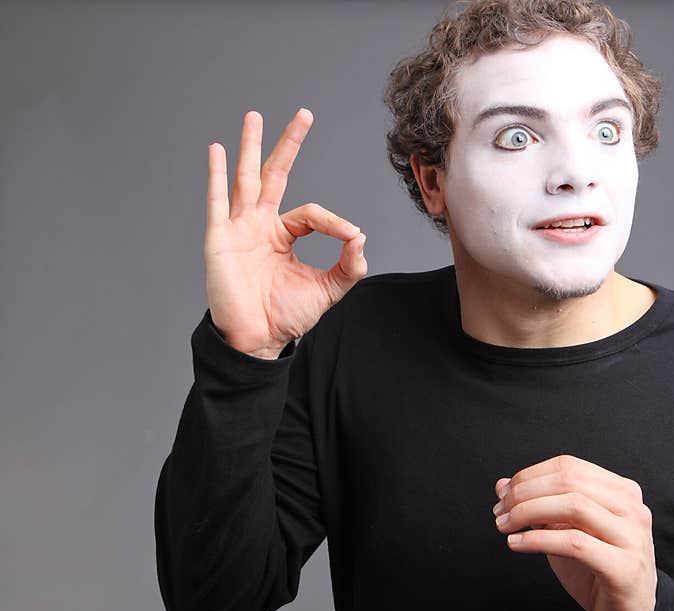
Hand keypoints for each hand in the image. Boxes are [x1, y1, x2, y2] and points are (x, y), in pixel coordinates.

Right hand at [204, 109, 366, 357]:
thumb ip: (347, 267)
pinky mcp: (219, 238)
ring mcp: (238, 228)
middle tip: (304, 114)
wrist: (257, 339)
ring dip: (251, 147)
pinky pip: (217, 201)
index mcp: (283, 236)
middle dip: (289, 145)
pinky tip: (216, 150)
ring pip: (246, 179)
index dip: (334, 222)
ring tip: (254, 117)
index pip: (311, 213)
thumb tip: (361, 238)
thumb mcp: (326, 291)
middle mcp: (260, 226)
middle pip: (275, 176)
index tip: (351, 236)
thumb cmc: (285, 316)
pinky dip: (216, 175)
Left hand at [493, 454, 656, 610]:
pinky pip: (575, 543)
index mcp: (621, 491)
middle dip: (525, 493)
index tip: (504, 495)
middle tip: (499, 510)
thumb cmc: (596, 570)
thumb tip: (502, 485)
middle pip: (570, 482)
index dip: (530, 476)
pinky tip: (517, 543)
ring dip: (528, 512)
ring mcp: (633, 537)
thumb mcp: (565, 532)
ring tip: (505, 526)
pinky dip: (538, 540)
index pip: (569, 467)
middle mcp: (632, 508)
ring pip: (574, 506)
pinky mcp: (626, 568)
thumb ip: (539, 506)